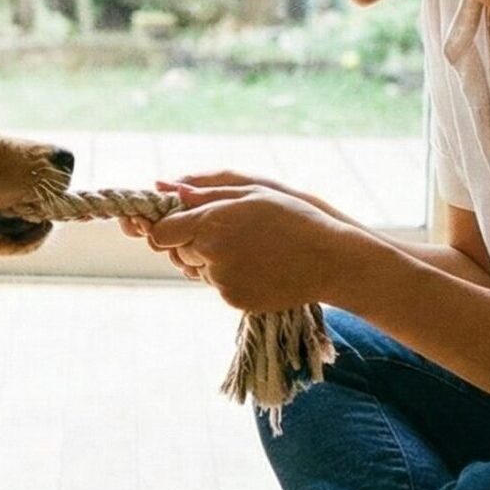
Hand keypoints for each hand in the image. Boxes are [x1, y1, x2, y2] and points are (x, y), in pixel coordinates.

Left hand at [139, 182, 359, 310]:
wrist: (329, 260)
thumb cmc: (293, 217)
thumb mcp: (252, 192)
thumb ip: (206, 191)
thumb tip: (169, 189)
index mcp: (211, 222)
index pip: (161, 233)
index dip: (169, 227)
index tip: (185, 223)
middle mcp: (210, 254)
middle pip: (179, 251)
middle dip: (195, 242)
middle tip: (232, 233)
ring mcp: (222, 281)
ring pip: (200, 269)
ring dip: (214, 260)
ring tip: (252, 248)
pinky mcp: (234, 299)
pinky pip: (220, 286)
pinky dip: (232, 277)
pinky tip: (260, 266)